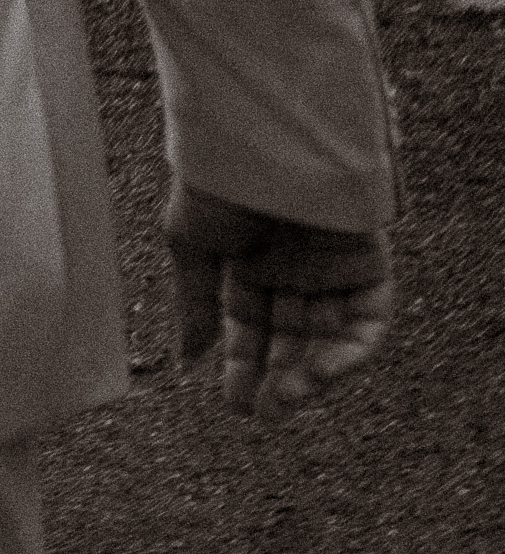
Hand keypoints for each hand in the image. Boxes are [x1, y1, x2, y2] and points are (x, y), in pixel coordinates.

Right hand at [167, 194, 392, 414]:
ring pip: (328, 336)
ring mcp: (332, 268)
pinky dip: (348, 351)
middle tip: (262, 413)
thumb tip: (186, 361)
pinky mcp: (367, 263)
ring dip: (310, 371)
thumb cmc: (216, 183)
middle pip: (291, 338)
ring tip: (285, 398)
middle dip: (276, 376)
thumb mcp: (191, 246)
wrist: (258, 140)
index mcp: (249, 264)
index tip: (234, 402)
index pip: (250, 328)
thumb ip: (196, 306)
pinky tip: (318, 373)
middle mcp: (293, 270)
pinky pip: (368, 320)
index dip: (243, 366)